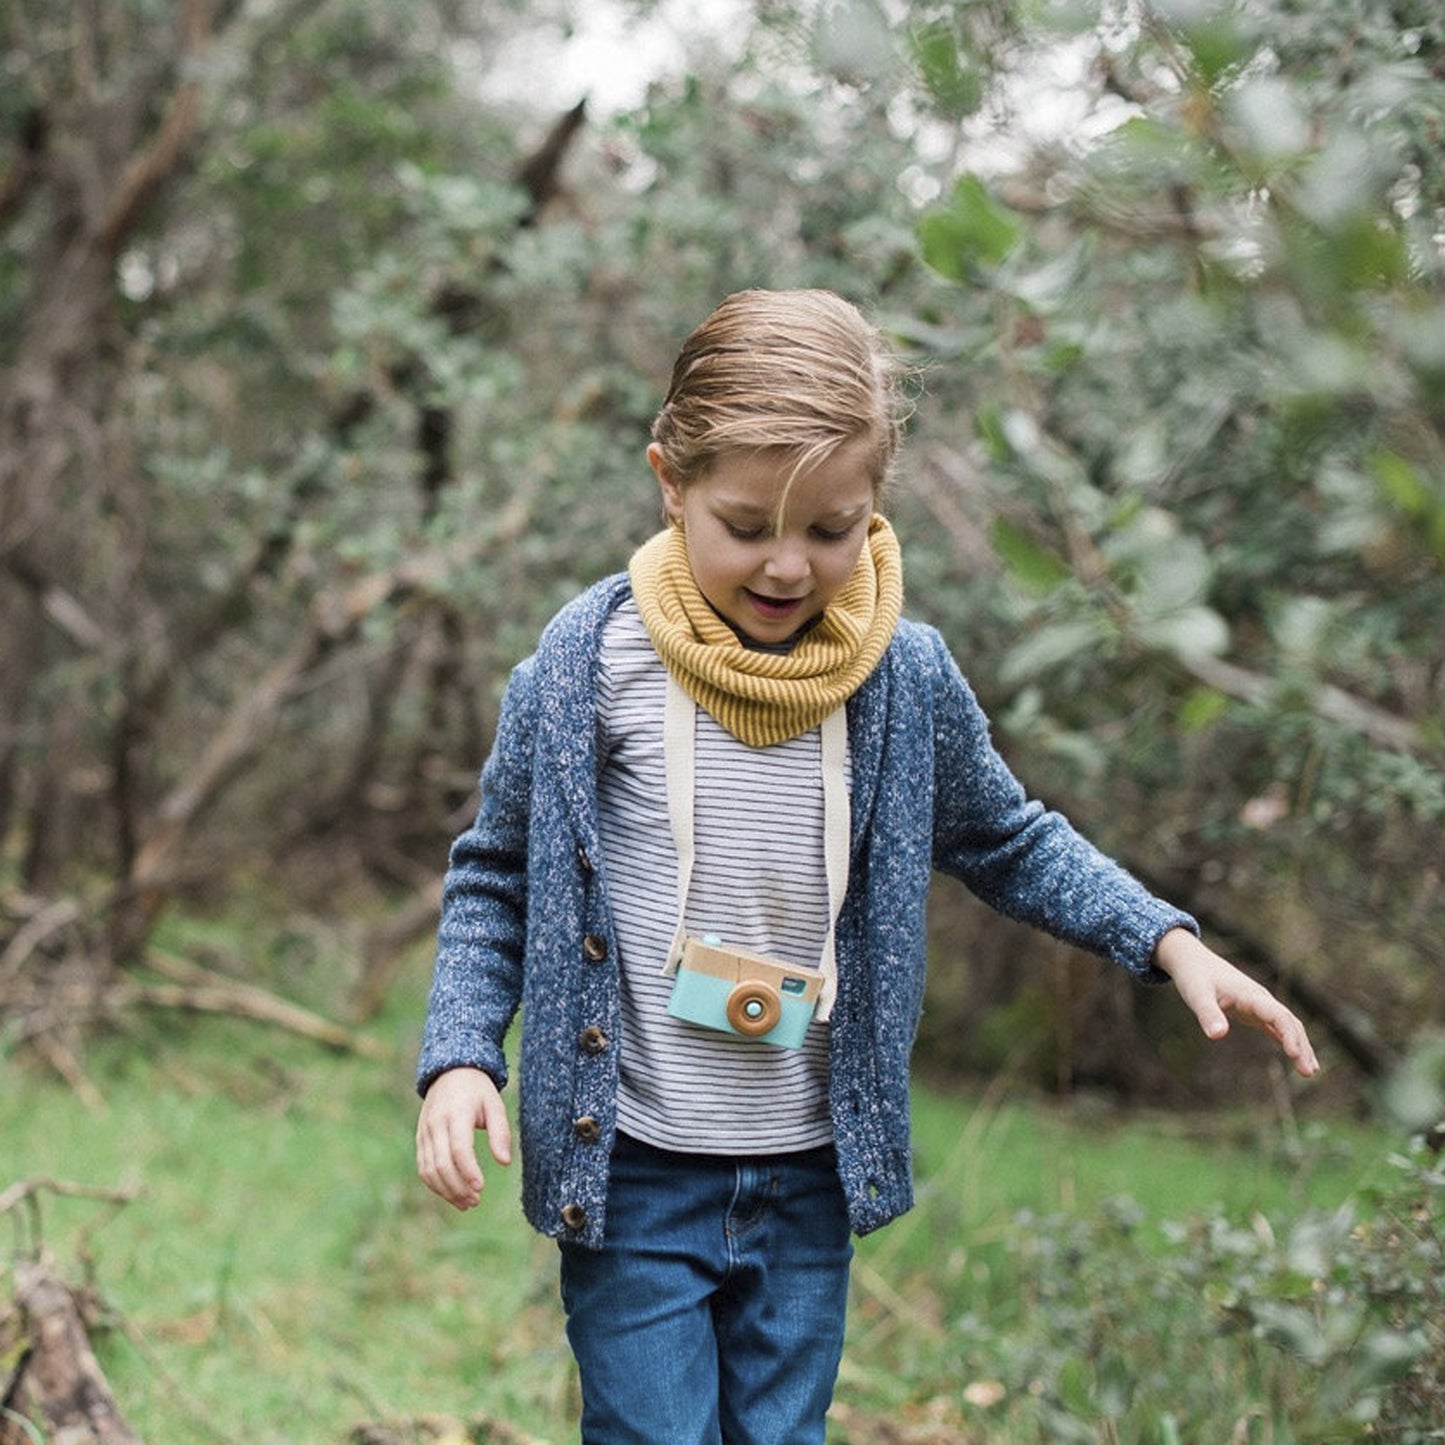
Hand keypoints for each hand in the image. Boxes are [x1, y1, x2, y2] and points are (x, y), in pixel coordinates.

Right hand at [416, 1066, 511, 1209]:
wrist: (450, 1072)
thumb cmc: (478, 1091)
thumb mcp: (494, 1104)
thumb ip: (500, 1132)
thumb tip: (504, 1162)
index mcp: (456, 1113)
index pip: (459, 1149)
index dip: (468, 1171)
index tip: (480, 1187)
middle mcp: (436, 1124)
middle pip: (442, 1164)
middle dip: (458, 1187)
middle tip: (475, 1201)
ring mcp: (425, 1132)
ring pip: (429, 1170)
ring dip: (446, 1190)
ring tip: (466, 1203)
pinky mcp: (420, 1139)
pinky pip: (423, 1167)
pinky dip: (435, 1184)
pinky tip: (452, 1193)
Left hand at [1153, 928, 1319, 1078]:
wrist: (1192, 961)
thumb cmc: (1194, 977)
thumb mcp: (1197, 996)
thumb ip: (1207, 1014)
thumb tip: (1217, 1036)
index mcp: (1250, 995)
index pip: (1278, 1015)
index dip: (1289, 1034)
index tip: (1294, 1054)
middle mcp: (1260, 999)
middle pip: (1289, 1022)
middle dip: (1301, 1046)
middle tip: (1308, 1073)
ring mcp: (1259, 1005)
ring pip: (1287, 1025)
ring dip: (1300, 1045)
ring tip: (1310, 1071)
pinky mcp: (1253, 1011)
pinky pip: (1276, 1027)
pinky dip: (1288, 1041)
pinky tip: (1297, 1057)